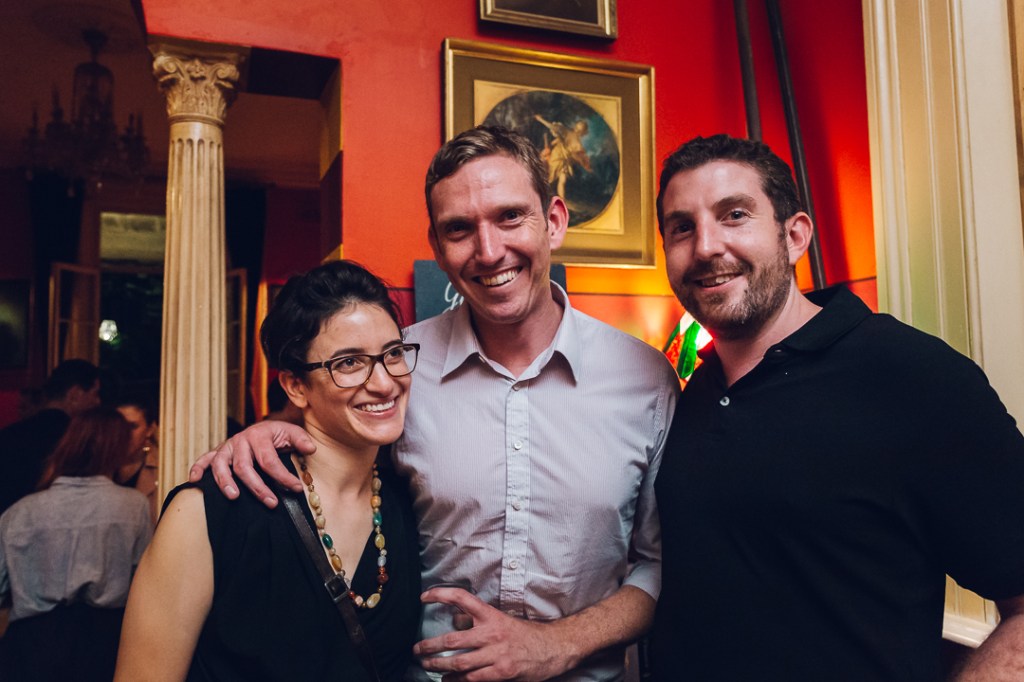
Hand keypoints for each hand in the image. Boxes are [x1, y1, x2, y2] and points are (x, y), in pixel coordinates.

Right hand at [188, 421, 314, 506]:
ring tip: (234, 497)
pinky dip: (197, 469)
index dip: (282, 476)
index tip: (295, 488)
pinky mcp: (218, 453)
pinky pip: (203, 460)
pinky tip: (194, 481)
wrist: (264, 428)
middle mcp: (240, 440)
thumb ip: (301, 440)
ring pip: (220, 465)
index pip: (269, 460)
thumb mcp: (292, 433)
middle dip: (258, 487)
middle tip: (271, 503)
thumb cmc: (278, 435)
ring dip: (225, 482)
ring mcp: (227, 447)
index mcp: (259, 435)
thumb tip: (310, 449)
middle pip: (244, 467)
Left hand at [414, 587, 577, 681]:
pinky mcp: (502, 672)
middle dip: (430, 646)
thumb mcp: (503, 621)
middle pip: (452, 639)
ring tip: (427, 665)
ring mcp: (497, 653)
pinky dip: (456, 681)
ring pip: (458, 662)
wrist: (553, 648)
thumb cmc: (526, 635)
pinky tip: (447, 680)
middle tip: (417, 649)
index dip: (440, 595)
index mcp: (491, 615)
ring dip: (438, 665)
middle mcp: (492, 632)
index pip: (461, 598)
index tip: (424, 596)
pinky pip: (472, 679)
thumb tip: (456, 623)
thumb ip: (481, 622)